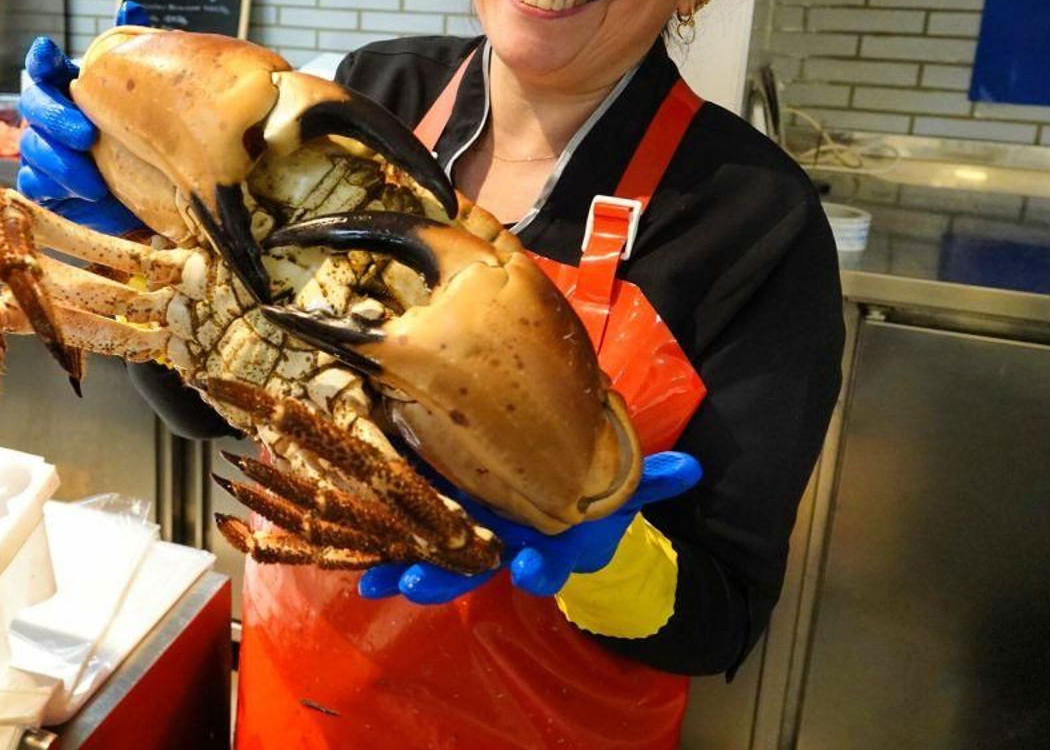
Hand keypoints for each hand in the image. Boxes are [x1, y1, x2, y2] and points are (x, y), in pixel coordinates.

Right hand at [15, 4, 149, 234]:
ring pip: (33, 149)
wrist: (149, 188)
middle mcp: (48, 116)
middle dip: (56, 118)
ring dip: (62, 164)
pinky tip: (85, 195)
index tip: (49, 50)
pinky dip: (58, 189)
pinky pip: (35, 184)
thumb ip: (132, 48)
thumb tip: (130, 7)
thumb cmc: (139, 134)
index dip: (42, 58)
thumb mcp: (140, 91)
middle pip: (33, 106)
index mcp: (66, 88)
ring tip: (96, 181)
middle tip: (87, 134)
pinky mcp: (42, 185)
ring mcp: (41, 150)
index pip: (44, 67)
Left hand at [358, 451, 701, 605]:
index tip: (532, 573)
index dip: (540, 569)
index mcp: (550, 539)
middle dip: (444, 579)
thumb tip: (693, 466)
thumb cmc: (590, 500)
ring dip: (407, 571)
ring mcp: (474, 542)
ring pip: (437, 565)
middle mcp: (507, 547)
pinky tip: (356, 569)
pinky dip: (386, 557)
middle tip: (414, 582)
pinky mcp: (447, 528)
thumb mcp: (626, 490)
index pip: (547, 561)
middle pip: (473, 570)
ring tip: (376, 580)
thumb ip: (656, 479)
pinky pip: (414, 544)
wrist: (564, 517)